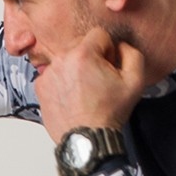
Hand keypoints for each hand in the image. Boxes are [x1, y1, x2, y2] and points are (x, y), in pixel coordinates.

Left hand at [33, 26, 145, 142]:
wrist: (87, 141)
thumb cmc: (108, 114)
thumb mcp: (135, 82)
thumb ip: (131, 53)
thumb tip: (120, 45)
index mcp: (83, 54)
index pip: (99, 35)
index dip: (108, 51)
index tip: (108, 68)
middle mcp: (61, 60)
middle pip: (80, 45)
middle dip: (91, 58)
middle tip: (97, 81)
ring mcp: (48, 74)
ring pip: (67, 60)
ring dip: (76, 70)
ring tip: (84, 92)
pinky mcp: (40, 87)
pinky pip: (54, 75)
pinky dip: (63, 82)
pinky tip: (72, 97)